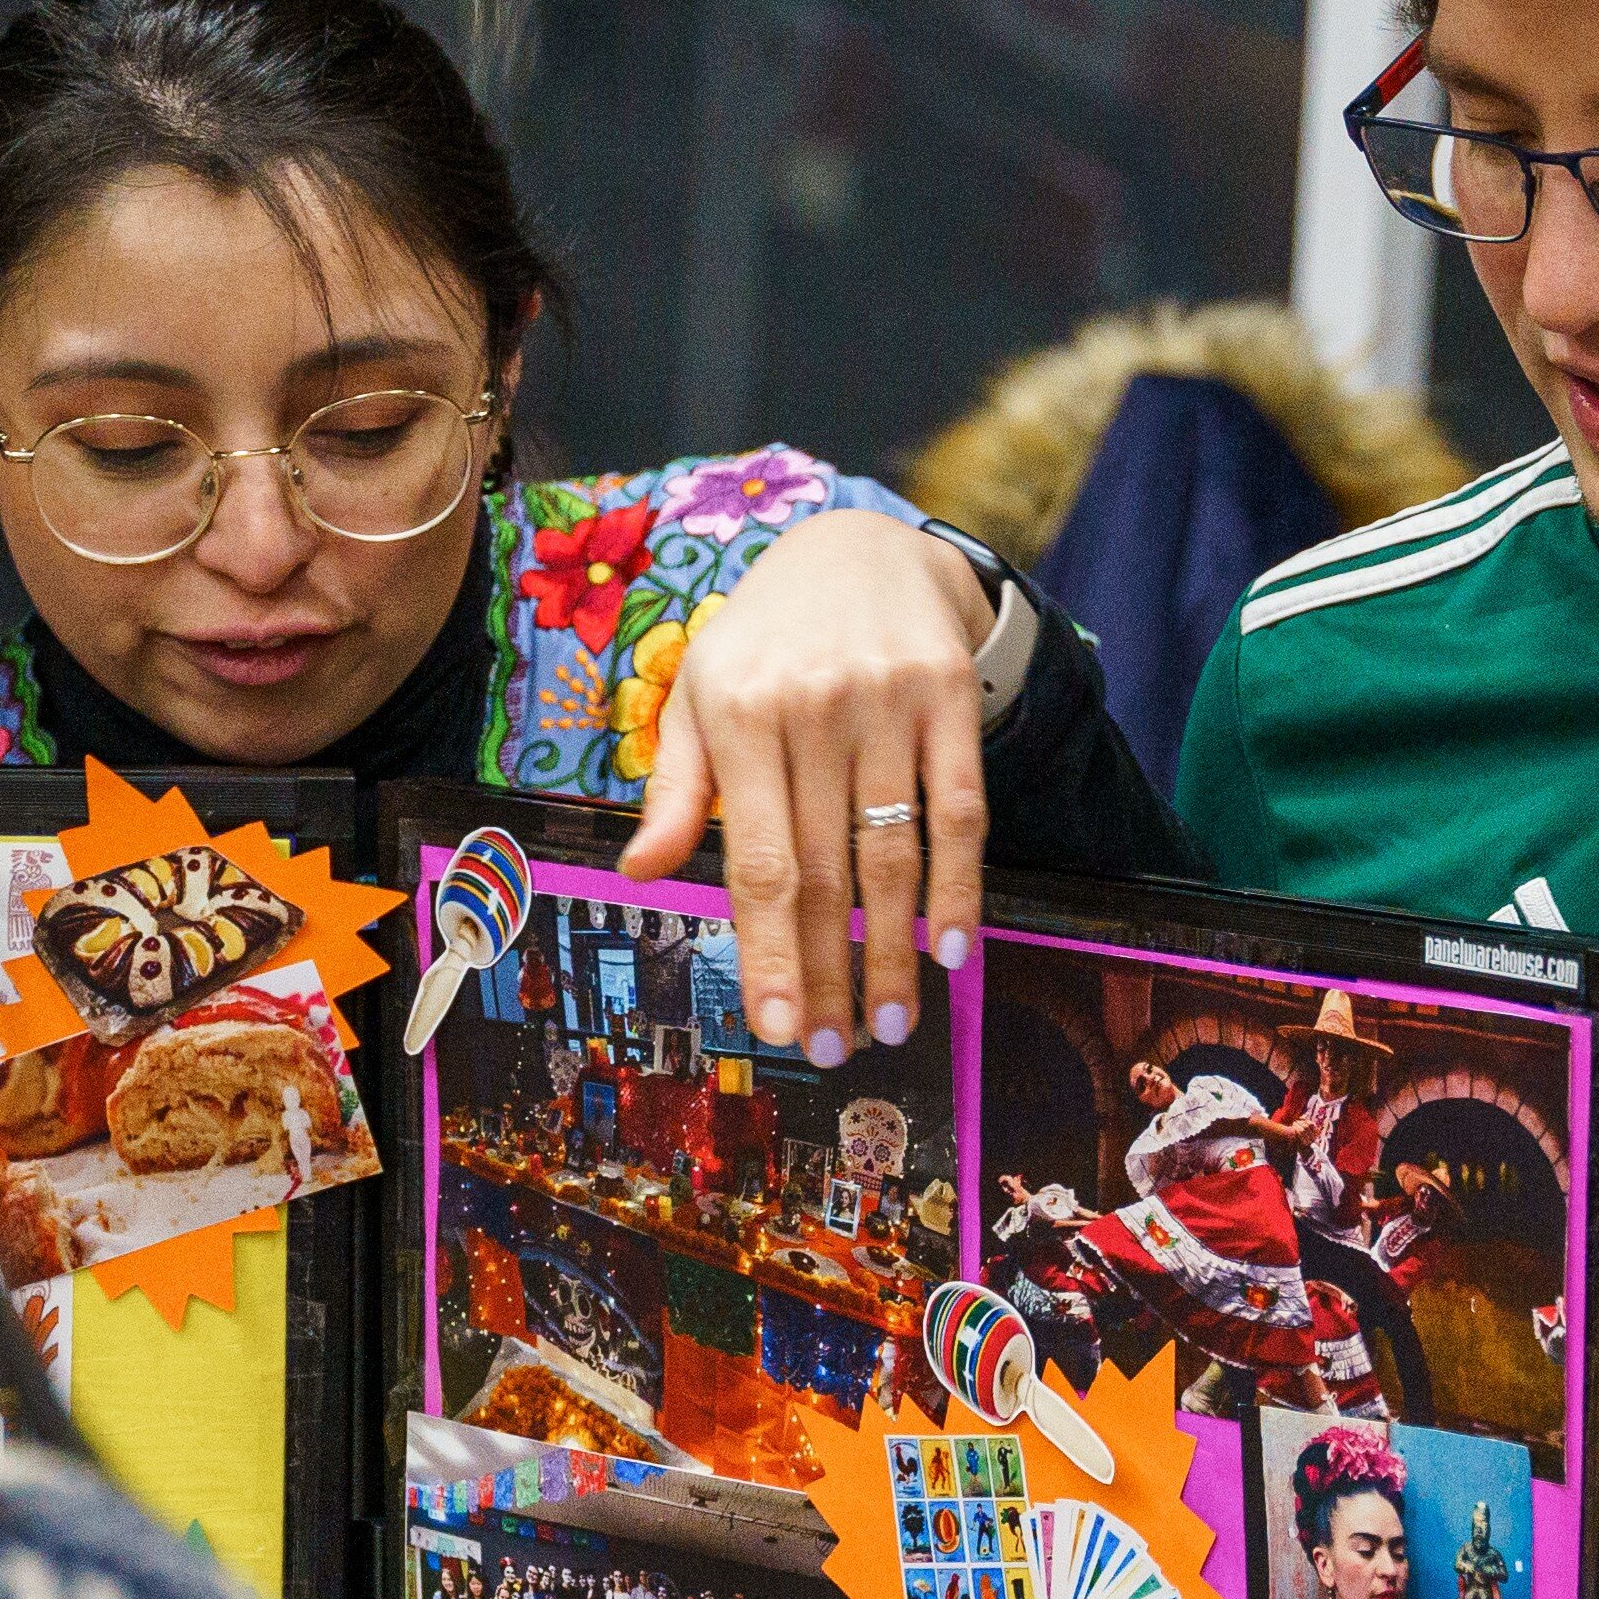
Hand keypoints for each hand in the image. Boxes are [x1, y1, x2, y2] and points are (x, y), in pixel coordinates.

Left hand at [623, 510, 992, 1060]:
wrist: (857, 549)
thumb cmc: (763, 643)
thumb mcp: (699, 695)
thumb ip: (674, 788)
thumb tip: (638, 872)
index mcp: (736, 710)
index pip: (757, 860)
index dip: (769, 952)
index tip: (773, 1029)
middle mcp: (812, 704)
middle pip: (825, 872)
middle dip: (828, 973)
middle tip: (833, 1049)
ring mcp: (887, 699)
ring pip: (893, 853)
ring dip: (894, 951)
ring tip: (891, 1022)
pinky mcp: (949, 694)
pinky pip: (960, 810)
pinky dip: (958, 887)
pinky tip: (950, 948)